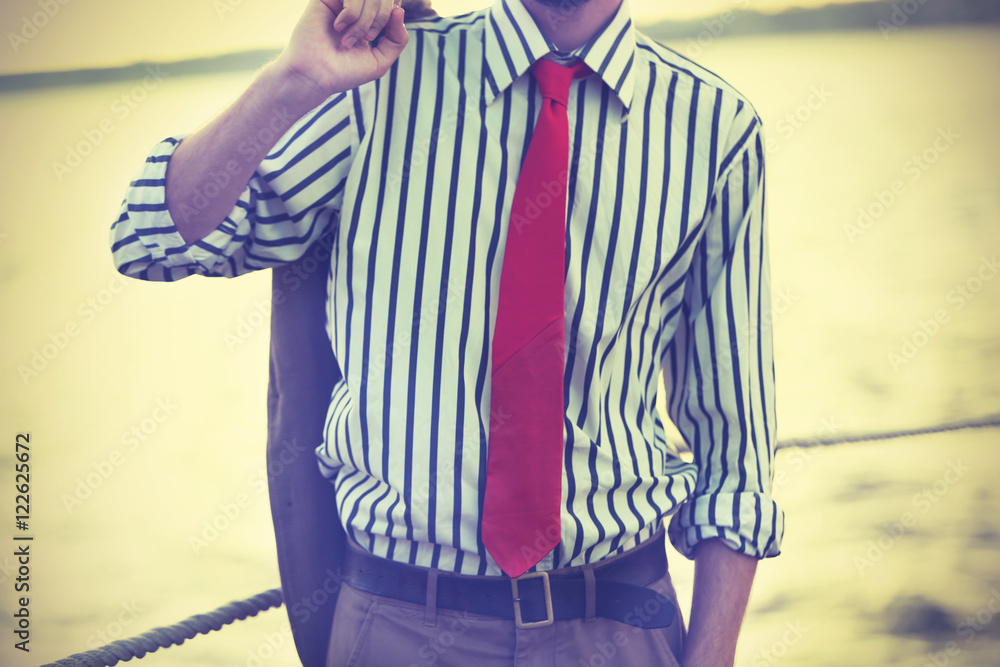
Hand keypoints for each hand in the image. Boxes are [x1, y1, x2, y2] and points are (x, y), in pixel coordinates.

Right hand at [273, 0, 408, 100]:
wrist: (315, 75)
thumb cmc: (344, 72)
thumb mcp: (380, 61)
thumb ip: (397, 39)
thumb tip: (399, 10)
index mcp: (368, 20)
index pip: (390, 3)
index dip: (391, 13)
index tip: (376, 35)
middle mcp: (355, 8)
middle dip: (380, 17)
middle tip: (368, 37)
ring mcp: (341, 2)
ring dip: (365, 18)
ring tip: (350, 38)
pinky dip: (352, 12)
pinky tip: (339, 27)